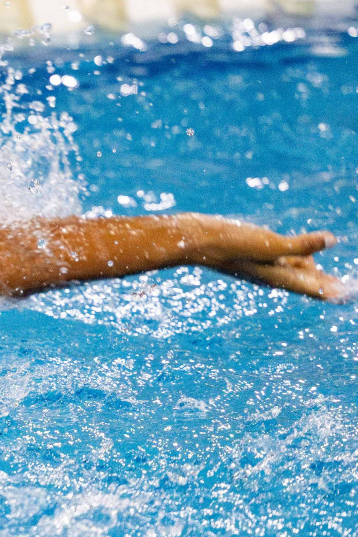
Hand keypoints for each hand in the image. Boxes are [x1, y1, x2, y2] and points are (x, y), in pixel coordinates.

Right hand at [191, 219, 349, 300]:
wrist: (193, 240)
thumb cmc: (228, 244)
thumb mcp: (267, 244)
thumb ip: (301, 245)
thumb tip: (332, 240)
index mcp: (278, 276)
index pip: (314, 288)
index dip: (334, 292)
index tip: (349, 296)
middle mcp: (271, 273)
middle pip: (308, 282)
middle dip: (328, 286)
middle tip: (346, 292)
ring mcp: (261, 263)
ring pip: (296, 269)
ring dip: (315, 272)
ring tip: (331, 279)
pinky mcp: (252, 253)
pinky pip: (282, 258)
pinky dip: (298, 257)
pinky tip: (303, 253)